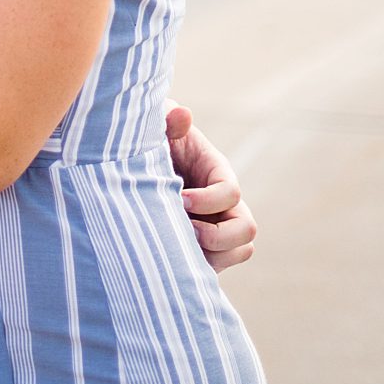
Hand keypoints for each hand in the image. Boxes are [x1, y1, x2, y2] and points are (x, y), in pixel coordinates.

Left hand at [165, 102, 256, 271]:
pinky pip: (215, 268)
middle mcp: (224, 203)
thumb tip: (182, 114)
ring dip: (210, 256)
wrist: (137, 166)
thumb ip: (168, 124)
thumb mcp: (157, 130)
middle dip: (216, 236)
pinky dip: (197, 269)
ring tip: (175, 246)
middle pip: (246, 229)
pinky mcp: (204, 247)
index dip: (209, 200)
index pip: (230, 192)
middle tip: (183, 229)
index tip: (180, 198)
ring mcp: (217, 227)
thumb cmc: (149, 144)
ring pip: (238, 252)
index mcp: (217, 172)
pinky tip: (167, 256)